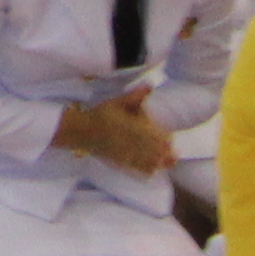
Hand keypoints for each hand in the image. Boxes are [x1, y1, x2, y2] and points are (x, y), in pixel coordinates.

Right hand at [55, 90, 172, 175]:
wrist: (82, 131)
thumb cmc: (101, 114)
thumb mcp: (117, 102)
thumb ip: (135, 96)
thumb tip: (150, 85)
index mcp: (131, 126)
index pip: (154, 136)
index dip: (165, 139)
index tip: (170, 138)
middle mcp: (131, 141)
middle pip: (155, 151)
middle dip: (165, 152)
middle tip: (172, 151)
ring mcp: (126, 153)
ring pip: (149, 162)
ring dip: (159, 162)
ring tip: (167, 160)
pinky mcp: (121, 161)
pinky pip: (138, 169)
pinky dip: (148, 169)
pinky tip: (152, 168)